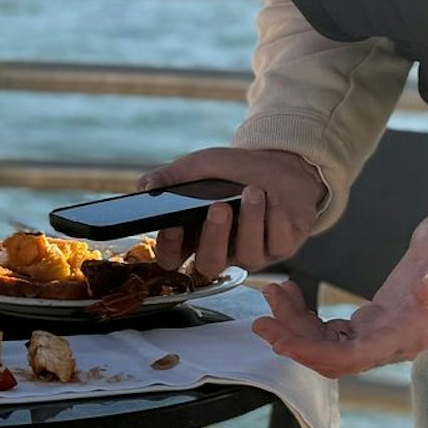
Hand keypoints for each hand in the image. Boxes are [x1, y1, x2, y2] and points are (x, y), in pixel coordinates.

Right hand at [140, 146, 323, 281]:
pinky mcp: (281, 249)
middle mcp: (221, 250)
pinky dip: (276, 218)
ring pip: (247, 255)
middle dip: (214, 236)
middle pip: (208, 264)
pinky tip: (276, 199)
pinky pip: (278, 244)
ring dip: (250, 220)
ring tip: (253, 191)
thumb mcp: (201, 166)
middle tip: (219, 206)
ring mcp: (251, 253)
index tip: (174, 225)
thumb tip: (145, 186)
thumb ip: (172, 176)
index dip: (169, 247)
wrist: (281, 162)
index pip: (171, 257)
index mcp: (193, 234)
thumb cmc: (236, 169)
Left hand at [252, 211, 427, 376]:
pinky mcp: (373, 322)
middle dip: (294, 342)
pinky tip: (291, 296)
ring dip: (295, 326)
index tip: (282, 342)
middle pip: (334, 357)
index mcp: (408, 334)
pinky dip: (307, 317)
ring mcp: (382, 335)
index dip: (315, 354)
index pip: (353, 357)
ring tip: (273, 296)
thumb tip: (420, 296)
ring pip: (328, 344)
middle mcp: (393, 343)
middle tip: (260, 321)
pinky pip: (332, 330)